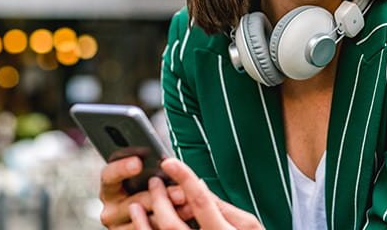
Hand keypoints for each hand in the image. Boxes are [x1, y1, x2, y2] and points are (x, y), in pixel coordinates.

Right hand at [99, 156, 186, 228]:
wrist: (150, 214)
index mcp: (111, 187)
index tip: (138, 163)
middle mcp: (112, 209)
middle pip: (134, 201)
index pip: (109, 175)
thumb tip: (167, 159)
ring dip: (171, 212)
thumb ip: (151, 166)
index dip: (122, 168)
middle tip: (180, 191)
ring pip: (146, 221)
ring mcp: (120, 227)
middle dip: (161, 196)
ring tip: (189, 205)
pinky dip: (169, 224)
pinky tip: (186, 215)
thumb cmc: (148, 187)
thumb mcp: (144, 175)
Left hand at [129, 158, 263, 229]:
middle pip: (172, 222)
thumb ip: (225, 208)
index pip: (200, 201)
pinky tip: (139, 220)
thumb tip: (200, 186)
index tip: (169, 162)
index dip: (184, 178)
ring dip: (143, 219)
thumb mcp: (248, 226)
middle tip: (154, 181)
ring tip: (138, 202)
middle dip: (159, 198)